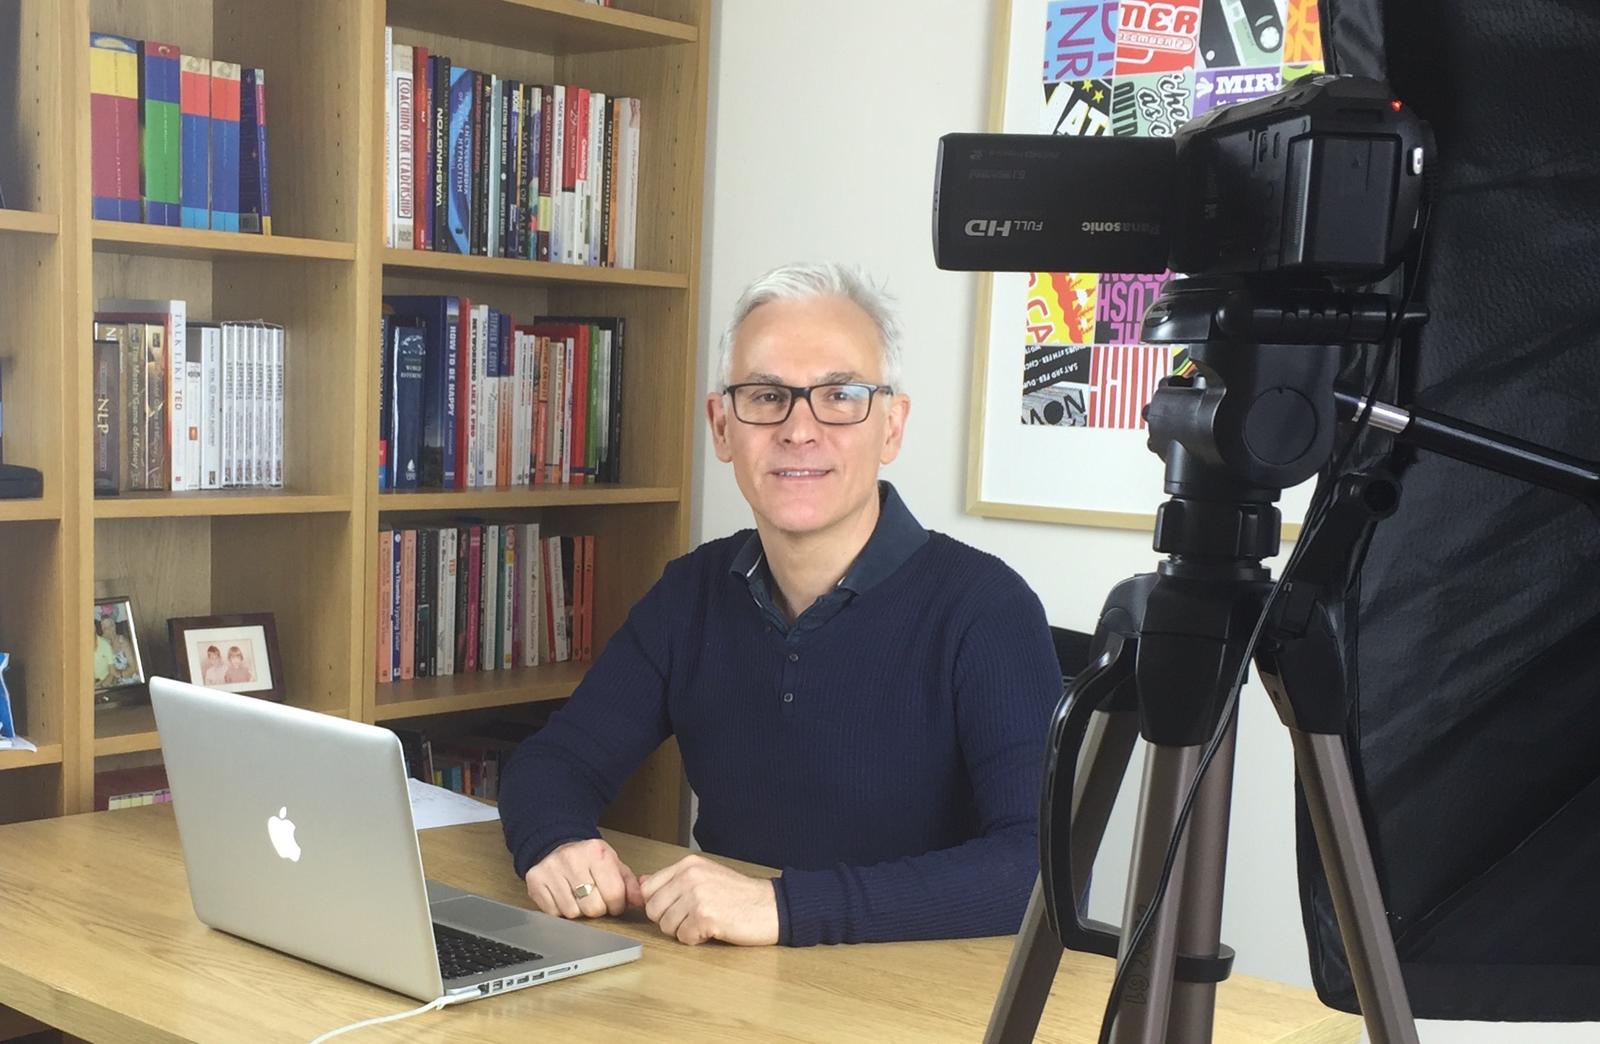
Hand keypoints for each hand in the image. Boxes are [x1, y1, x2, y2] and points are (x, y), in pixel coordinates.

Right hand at [523, 838, 643, 919]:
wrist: (557, 845)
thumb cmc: (588, 858)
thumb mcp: (614, 865)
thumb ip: (630, 884)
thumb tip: (640, 902)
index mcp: (597, 852)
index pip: (614, 894)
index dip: (617, 905)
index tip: (613, 902)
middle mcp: (573, 858)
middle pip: (593, 907)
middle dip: (598, 909)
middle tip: (595, 898)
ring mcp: (552, 869)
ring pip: (572, 913)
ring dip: (579, 911)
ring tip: (578, 896)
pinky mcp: (536, 880)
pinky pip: (553, 913)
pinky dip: (561, 911)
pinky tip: (564, 896)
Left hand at [638, 854, 779, 945]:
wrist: (770, 906)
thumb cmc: (740, 895)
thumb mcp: (705, 876)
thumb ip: (673, 880)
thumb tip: (642, 883)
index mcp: (688, 864)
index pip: (649, 888)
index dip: (659, 904)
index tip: (676, 908)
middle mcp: (690, 876)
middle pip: (653, 909)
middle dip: (670, 920)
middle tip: (694, 917)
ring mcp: (697, 896)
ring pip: (665, 926)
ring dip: (684, 930)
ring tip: (706, 922)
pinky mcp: (705, 917)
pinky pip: (683, 938)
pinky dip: (696, 939)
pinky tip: (713, 930)